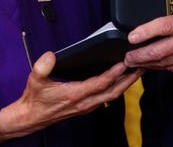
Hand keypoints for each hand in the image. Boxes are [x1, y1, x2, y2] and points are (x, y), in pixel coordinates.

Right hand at [0, 52, 140, 143]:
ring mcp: (86, 106)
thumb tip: (51, 55)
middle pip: (113, 91)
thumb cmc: (35, 99)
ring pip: (112, 95)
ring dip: (125, 84)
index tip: (124, 63)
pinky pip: (106, 97)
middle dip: (128, 79)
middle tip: (141, 66)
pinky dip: (117, 88)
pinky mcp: (86, 106)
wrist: (31, 117)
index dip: (113, 73)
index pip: (100, 84)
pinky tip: (121, 80)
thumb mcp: (35, 80)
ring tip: (136, 71)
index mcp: (75, 95)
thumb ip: (43, 66)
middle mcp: (84, 102)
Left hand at [124, 9, 172, 77]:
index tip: (131, 37)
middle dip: (139, 54)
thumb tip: (150, 27)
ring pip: (161, 62)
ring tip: (132, 61)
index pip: (163, 26)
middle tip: (127, 56)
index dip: (145, 32)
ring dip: (144, 63)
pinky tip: (147, 65)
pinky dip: (156, 67)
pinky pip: (168, 68)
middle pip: (159, 50)